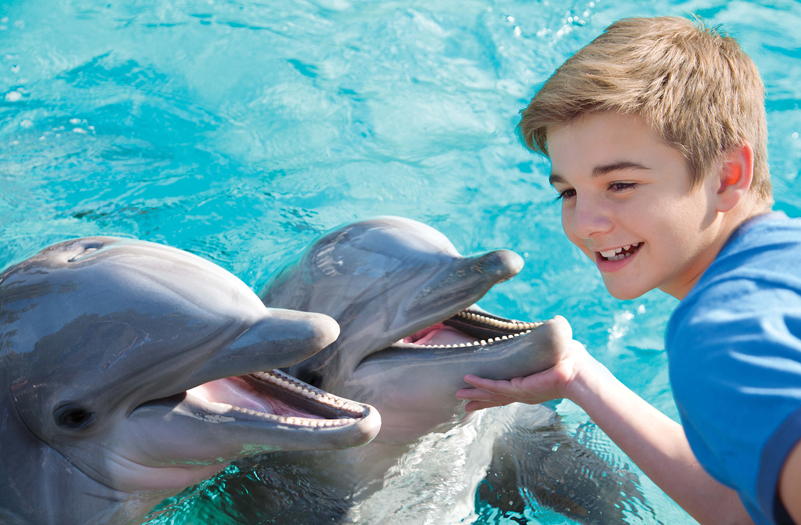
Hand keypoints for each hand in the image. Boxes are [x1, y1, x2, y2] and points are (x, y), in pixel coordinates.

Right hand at [455, 339, 594, 411]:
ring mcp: (520, 391)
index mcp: (530, 385)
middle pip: (495, 397)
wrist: (581, 374)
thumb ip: (548, 340)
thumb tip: (553, 323)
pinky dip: (481, 384)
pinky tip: (468, 381)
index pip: (507, 389)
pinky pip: (495, 386)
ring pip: (491, 393)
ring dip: (475, 394)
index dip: (493, 391)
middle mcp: (523, 391)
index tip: (480, 394)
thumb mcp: (556, 350)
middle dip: (479, 400)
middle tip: (463, 405)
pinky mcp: (519, 388)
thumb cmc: (574, 362)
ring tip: (459, 395)